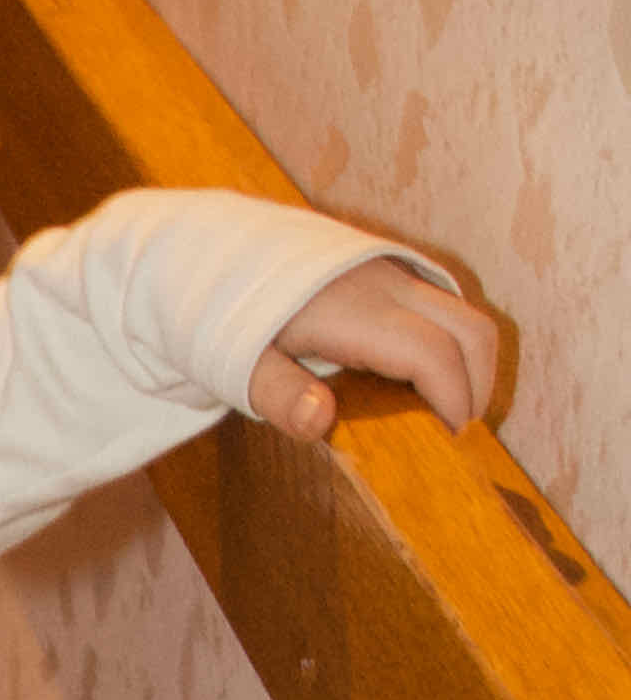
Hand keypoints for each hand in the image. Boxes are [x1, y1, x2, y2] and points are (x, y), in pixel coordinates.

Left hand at [250, 256, 499, 443]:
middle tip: (454, 435)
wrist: (222, 255)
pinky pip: (447, 309)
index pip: (434, 355)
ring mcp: (397, 275)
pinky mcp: (395, 274)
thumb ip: (278, 393)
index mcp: (357, 312)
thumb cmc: (233, 317)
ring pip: (466, 316)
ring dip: (470, 366)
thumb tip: (319, 420)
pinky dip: (454, 347)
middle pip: (472, 332)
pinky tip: (421, 383)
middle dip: (478, 387)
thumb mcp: (241, 362)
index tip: (448, 443)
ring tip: (443, 413)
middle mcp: (389, 286)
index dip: (454, 401)